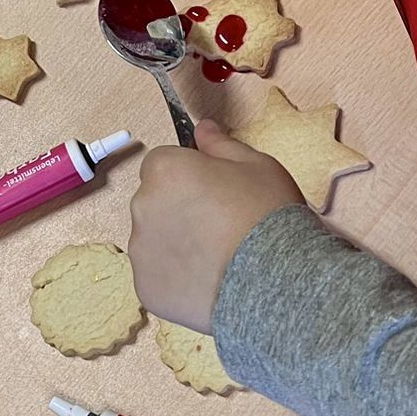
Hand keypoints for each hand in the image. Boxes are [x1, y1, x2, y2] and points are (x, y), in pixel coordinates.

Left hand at [128, 118, 304, 331]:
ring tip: (217, 255)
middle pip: (155, 200)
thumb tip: (204, 128)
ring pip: (154, 238)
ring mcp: (140, 250)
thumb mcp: (256, 165)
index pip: (164, 163)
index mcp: (164, 169)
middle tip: (219, 224)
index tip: (213, 190)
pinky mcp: (146, 286)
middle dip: (179, 208)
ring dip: (176, 242)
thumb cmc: (268, 216)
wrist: (275, 280)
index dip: (189, 175)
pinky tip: (209, 278)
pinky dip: (176, 276)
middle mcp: (142, 205)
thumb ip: (221, 144)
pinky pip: (157, 274)